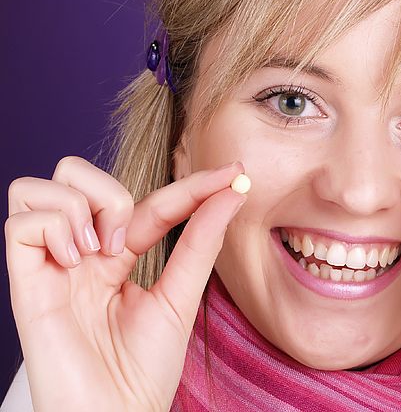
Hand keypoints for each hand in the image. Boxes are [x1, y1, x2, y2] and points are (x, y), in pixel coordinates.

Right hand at [5, 157, 246, 411]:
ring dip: (79, 206)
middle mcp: (81, 256)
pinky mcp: (26, 284)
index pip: (149, 201)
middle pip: (74, 174)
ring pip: (39, 187)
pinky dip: (53, 228)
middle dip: (109, 191)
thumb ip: (201, 241)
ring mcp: (51, 267)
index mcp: (117, 259)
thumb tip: (232, 191)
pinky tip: (75, 262)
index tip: (234, 174)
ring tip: (98, 252)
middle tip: (127, 243)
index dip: (191, 184)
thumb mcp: (181, 296)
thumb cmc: (144, 372)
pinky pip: (20, 222)